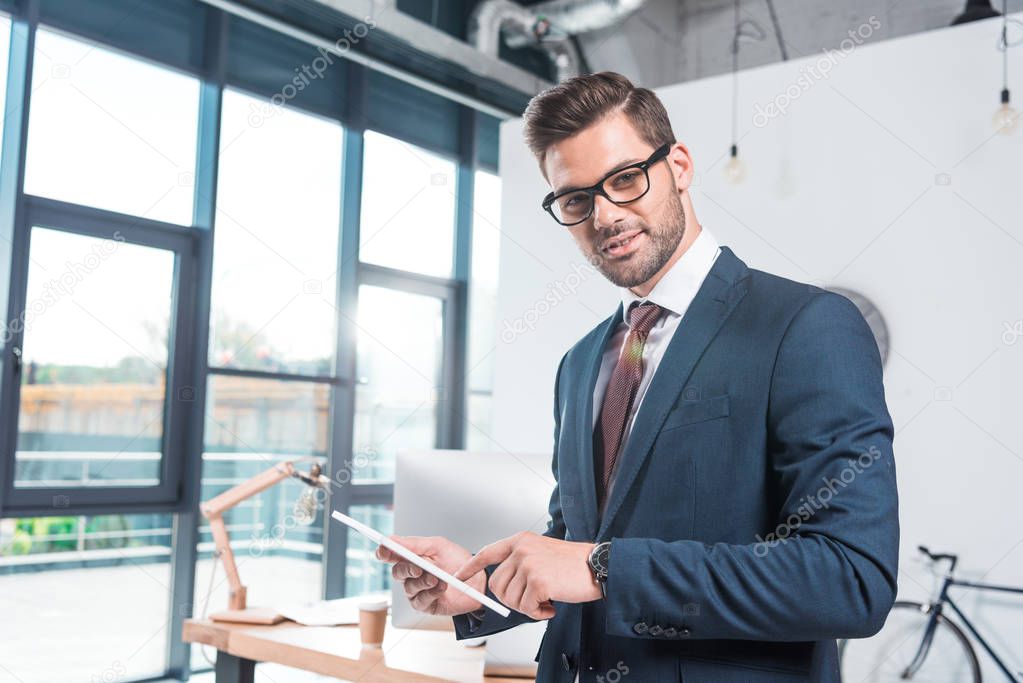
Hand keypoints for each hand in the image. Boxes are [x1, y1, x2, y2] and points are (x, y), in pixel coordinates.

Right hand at [375, 535, 485, 616]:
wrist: (477, 581)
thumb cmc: (458, 562)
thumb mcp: (438, 546)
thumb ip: (414, 544)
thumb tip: (392, 540)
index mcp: (411, 557)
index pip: (390, 555)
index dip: (384, 552)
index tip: (384, 550)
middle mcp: (411, 574)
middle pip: (397, 572)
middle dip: (407, 569)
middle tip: (418, 568)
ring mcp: (417, 591)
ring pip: (409, 587)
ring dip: (423, 581)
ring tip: (438, 578)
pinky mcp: (425, 605)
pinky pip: (420, 600)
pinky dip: (431, 593)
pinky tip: (441, 587)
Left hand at [453, 531, 600, 619]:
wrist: (597, 566)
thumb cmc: (573, 564)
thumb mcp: (542, 552)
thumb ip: (520, 563)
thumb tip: (502, 585)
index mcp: (521, 540)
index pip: (488, 552)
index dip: (471, 567)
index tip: (459, 576)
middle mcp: (521, 550)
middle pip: (496, 584)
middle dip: (510, 600)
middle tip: (529, 601)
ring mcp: (528, 565)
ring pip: (510, 599)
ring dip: (527, 607)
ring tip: (545, 601)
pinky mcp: (538, 582)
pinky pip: (526, 608)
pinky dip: (538, 613)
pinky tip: (552, 605)